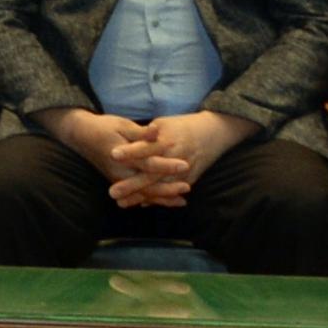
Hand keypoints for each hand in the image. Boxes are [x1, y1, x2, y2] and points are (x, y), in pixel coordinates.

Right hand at [52, 109, 179, 204]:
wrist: (81, 135)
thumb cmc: (103, 127)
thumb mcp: (122, 125)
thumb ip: (141, 133)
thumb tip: (157, 131)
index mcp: (122, 156)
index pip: (148, 163)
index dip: (167, 165)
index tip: (185, 165)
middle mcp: (119, 171)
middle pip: (146, 185)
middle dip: (168, 188)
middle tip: (187, 188)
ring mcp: (117, 179)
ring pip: (142, 194)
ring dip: (162, 198)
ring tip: (182, 201)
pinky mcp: (118, 182)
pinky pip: (137, 195)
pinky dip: (152, 199)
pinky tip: (165, 201)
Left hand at [111, 108, 256, 207]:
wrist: (214, 133)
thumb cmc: (182, 126)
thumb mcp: (164, 123)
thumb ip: (145, 134)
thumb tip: (127, 141)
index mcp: (167, 140)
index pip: (146, 147)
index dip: (130, 151)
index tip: (112, 154)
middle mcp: (176, 157)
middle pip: (151, 173)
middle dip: (132, 184)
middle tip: (112, 192)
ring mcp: (184, 171)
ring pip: (160, 187)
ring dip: (141, 196)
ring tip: (122, 203)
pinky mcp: (189, 179)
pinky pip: (170, 192)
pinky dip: (156, 199)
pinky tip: (139, 204)